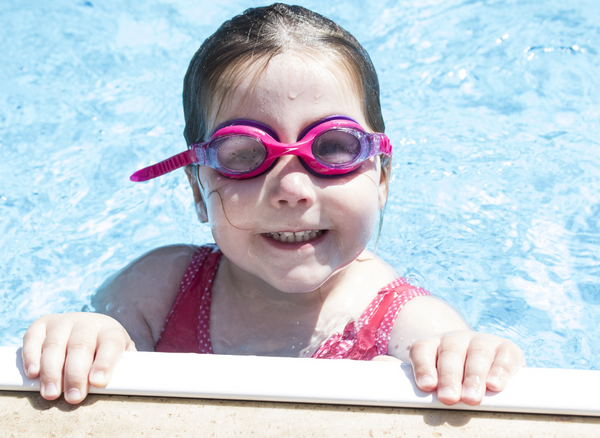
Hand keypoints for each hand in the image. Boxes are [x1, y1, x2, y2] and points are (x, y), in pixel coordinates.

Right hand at [22, 313, 135, 403]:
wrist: (87, 327)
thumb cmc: (104, 350)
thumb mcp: (120, 355)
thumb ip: (122, 368)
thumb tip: (123, 385)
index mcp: (109, 330)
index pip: (111, 344)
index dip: (105, 363)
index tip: (98, 382)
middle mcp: (86, 323)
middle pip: (81, 346)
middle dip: (76, 374)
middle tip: (74, 397)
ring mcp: (63, 322)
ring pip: (55, 344)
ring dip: (52, 371)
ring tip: (52, 393)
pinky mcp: (41, 325)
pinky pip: (33, 338)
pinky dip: (31, 356)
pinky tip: (34, 373)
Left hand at [409, 330, 523, 405]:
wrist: (483, 371)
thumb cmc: (447, 381)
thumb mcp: (426, 376)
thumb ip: (400, 373)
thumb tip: (376, 365)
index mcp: (432, 345)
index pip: (422, 349)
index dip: (423, 366)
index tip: (426, 386)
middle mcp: (456, 339)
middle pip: (450, 351)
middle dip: (449, 375)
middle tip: (448, 398)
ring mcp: (482, 342)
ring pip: (477, 353)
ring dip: (474, 376)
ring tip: (472, 398)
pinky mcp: (508, 349)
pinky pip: (505, 356)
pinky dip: (501, 370)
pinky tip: (495, 385)